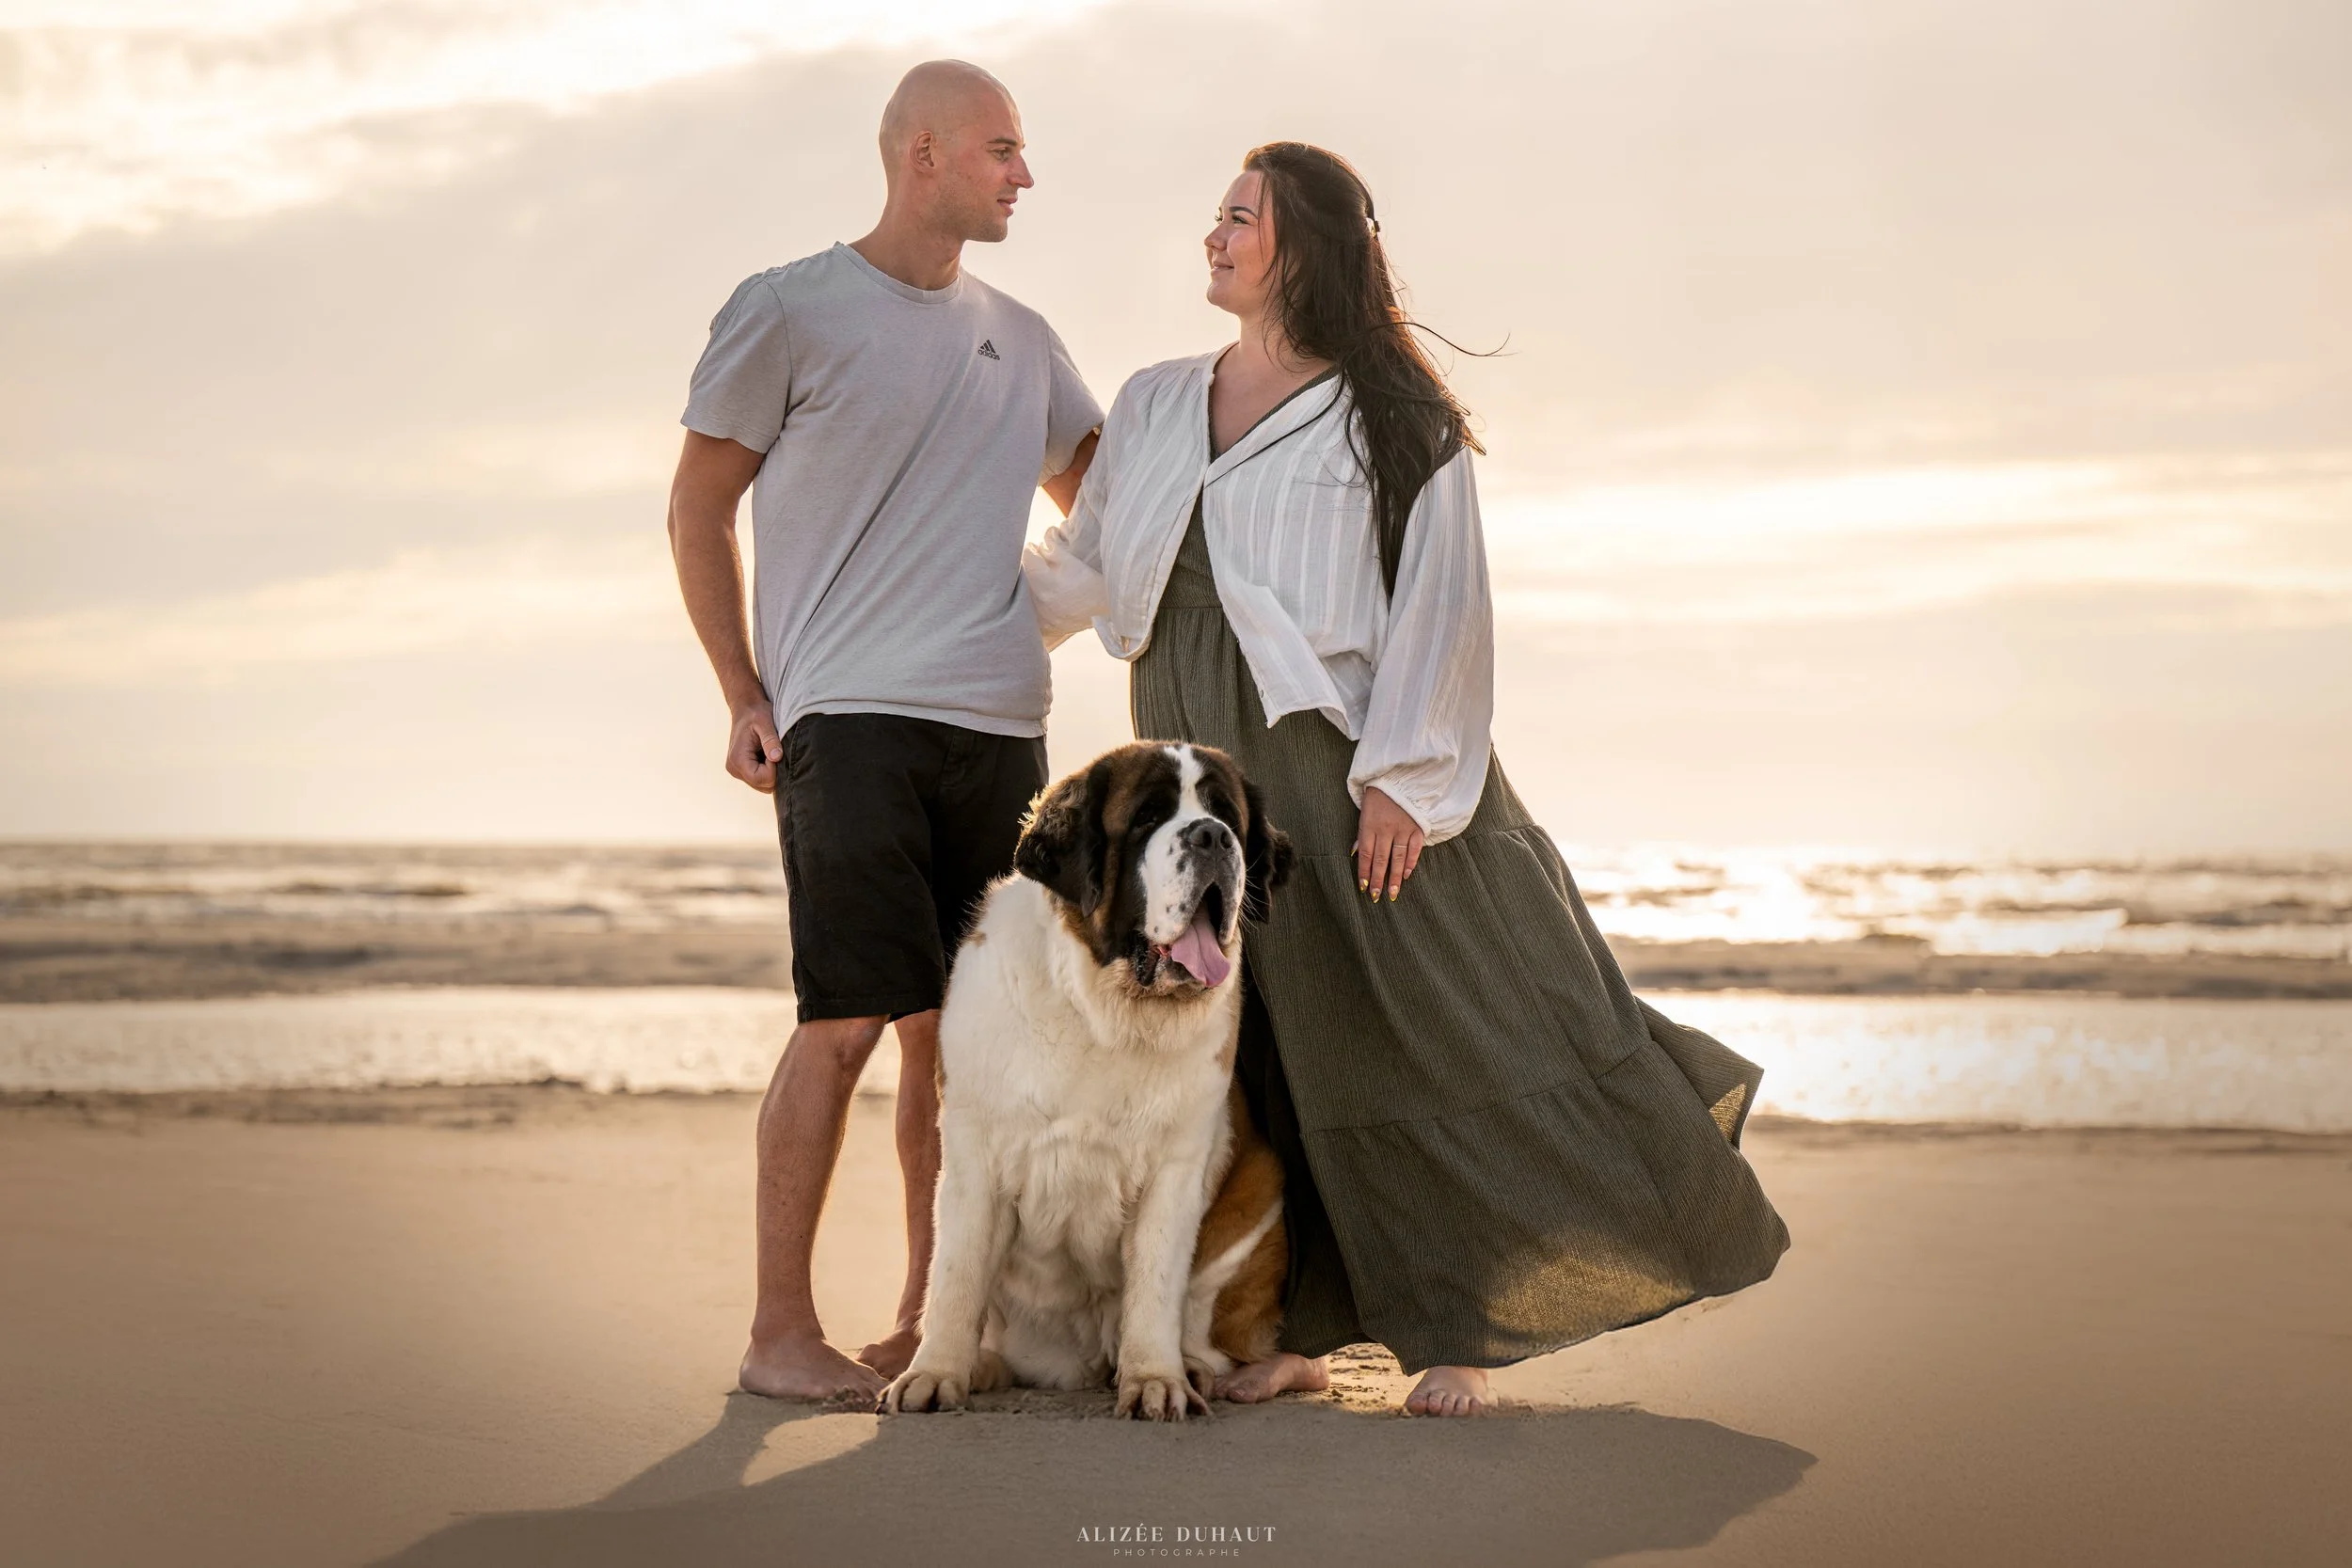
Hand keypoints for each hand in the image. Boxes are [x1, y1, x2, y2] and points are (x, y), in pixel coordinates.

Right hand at [727, 701, 782, 792]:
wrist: (746, 709)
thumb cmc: (755, 713)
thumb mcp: (765, 722)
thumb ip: (770, 740)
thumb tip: (776, 757)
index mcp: (737, 759)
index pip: (761, 779)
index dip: (775, 770)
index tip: (777, 752)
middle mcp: (734, 769)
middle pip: (763, 785)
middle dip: (775, 772)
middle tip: (775, 751)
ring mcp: (737, 771)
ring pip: (763, 785)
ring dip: (772, 772)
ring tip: (770, 752)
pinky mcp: (742, 771)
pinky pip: (760, 779)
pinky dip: (768, 771)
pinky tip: (768, 756)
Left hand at [1354, 786, 1424, 902]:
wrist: (1398, 779)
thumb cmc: (1377, 798)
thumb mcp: (1364, 814)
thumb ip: (1363, 835)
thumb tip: (1357, 855)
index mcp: (1370, 825)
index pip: (1366, 854)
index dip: (1365, 872)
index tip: (1364, 888)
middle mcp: (1386, 829)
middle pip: (1381, 859)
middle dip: (1378, 880)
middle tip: (1376, 897)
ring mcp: (1403, 828)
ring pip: (1398, 857)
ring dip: (1395, 877)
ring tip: (1393, 893)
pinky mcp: (1417, 827)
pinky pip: (1414, 848)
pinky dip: (1411, 862)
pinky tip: (1406, 874)